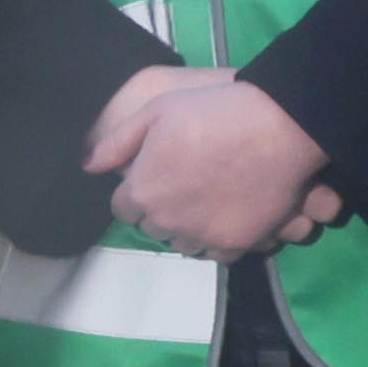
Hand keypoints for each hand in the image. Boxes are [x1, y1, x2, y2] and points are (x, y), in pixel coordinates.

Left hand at [87, 62, 342, 260]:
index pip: (122, 208)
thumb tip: (88, 167)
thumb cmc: (212, 111)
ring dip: (186, 229)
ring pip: (182, 244)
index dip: (136, 192)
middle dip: (159, 210)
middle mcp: (167, 221)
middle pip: (152, 227)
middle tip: (182, 186)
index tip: (153, 179)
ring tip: (204, 203)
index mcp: (142, 191)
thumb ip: (117, 143)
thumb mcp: (155, 112)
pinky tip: (226, 217)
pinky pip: (215, 255)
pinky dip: (216, 241)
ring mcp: (202, 235)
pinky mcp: (235, 244)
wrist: (279, 125)